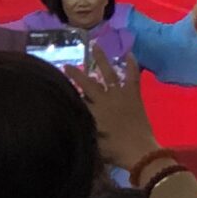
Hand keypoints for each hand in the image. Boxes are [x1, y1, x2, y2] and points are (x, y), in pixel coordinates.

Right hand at [66, 48, 158, 168]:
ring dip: (102, 59)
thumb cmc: (113, 152)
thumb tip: (68, 120)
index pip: (76, 98)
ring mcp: (120, 96)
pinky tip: (129, 53)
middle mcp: (104, 100)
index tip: (57, 82)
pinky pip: (133, 78)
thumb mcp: (89, 142)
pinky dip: (132, 65)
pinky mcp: (134, 96)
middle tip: (67, 65)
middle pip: (88, 83)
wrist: (139, 152)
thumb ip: (79, 128)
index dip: (66, 90)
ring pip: (109, 74)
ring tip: (95, 46)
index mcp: (91, 112)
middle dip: (76, 74)